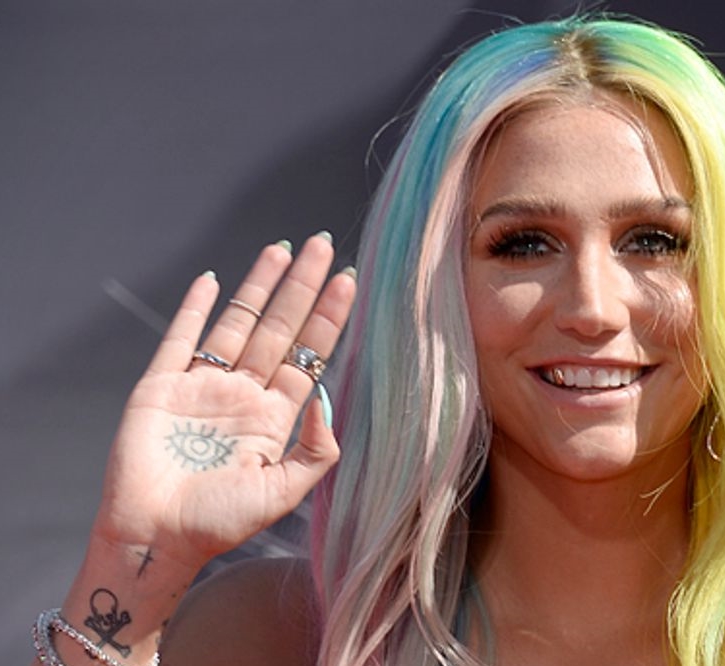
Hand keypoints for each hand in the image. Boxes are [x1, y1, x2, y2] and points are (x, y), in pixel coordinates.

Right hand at [90, 232, 355, 569]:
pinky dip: (194, 307)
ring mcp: (201, 387)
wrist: (154, 539)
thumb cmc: (218, 523)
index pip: (308, 355)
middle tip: (322, 244)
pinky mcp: (160, 387)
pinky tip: (213, 280)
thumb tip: (327, 399)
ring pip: (237, 323)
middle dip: (301, 286)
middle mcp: (242, 394)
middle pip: (279, 327)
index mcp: (273, 416)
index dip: (328, 318)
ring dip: (259, 285)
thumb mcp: (283, 491)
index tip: (347, 280)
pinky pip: (181, 338)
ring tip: (282, 248)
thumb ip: (316, 449)